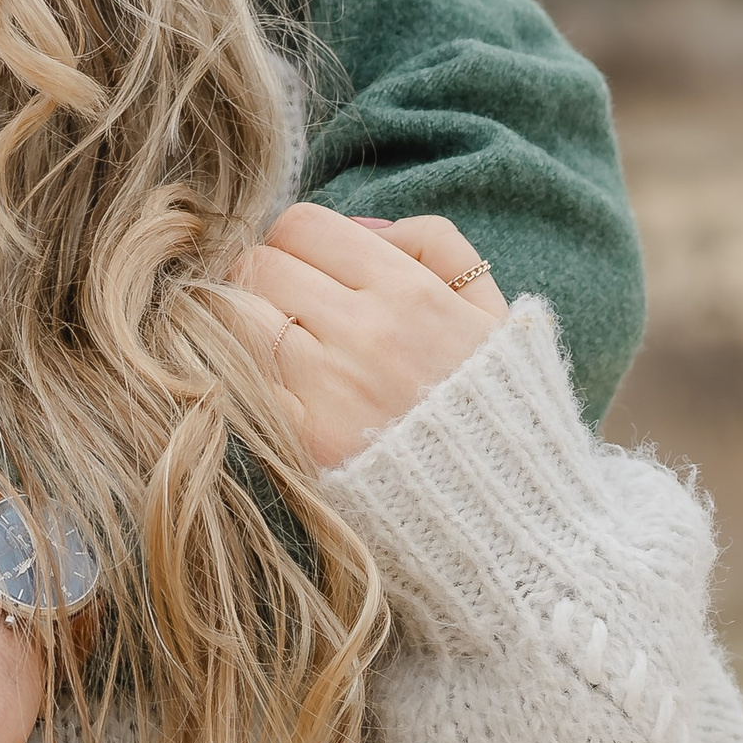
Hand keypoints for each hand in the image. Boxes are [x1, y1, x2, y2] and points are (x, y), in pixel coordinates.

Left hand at [229, 206, 507, 468]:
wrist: (506, 517)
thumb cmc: (496, 409)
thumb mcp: (492, 312)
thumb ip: (436, 246)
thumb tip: (364, 227)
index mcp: (410, 293)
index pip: (302, 224)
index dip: (297, 241)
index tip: (308, 268)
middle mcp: (366, 334)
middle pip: (259, 265)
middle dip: (266, 278)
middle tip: (286, 307)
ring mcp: (331, 390)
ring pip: (236, 316)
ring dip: (244, 323)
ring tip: (274, 344)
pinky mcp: (305, 442)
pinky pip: (240, 378)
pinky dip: (243, 375)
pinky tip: (274, 387)